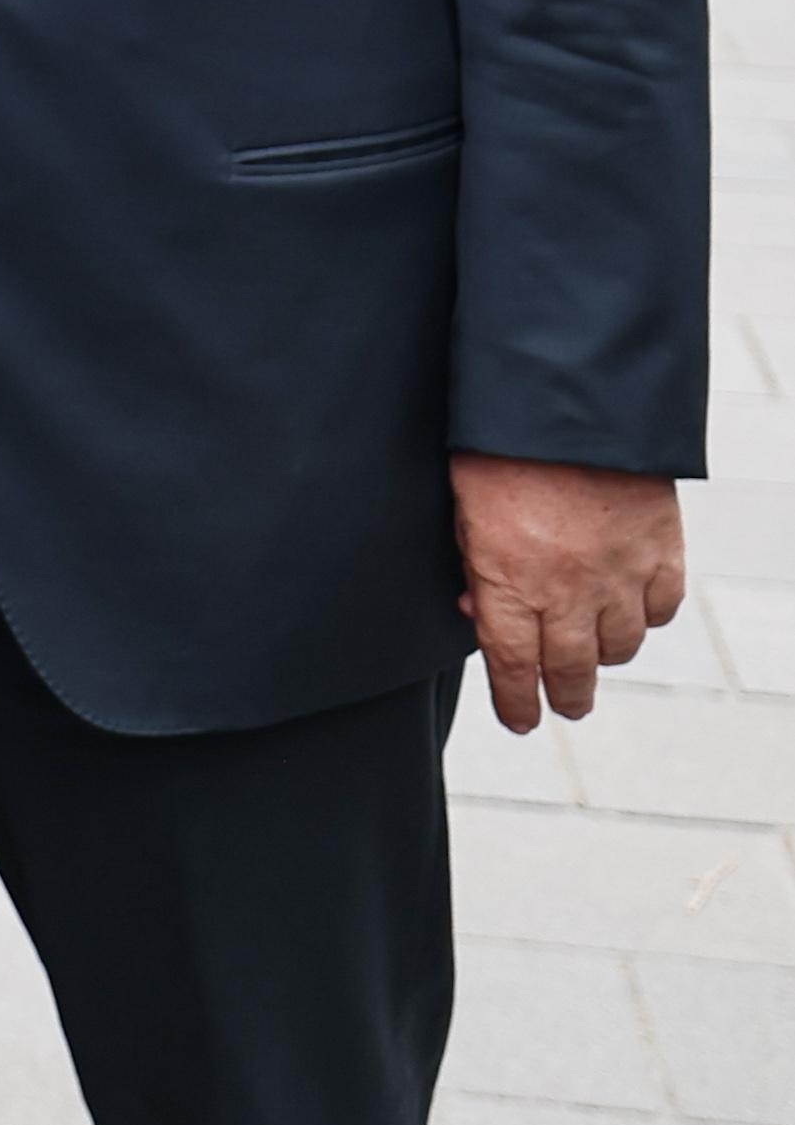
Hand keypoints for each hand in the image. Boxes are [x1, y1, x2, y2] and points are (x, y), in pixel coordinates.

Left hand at [455, 455, 686, 731]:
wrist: (567, 405)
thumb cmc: (498, 450)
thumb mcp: (463, 512)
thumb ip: (475, 568)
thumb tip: (477, 608)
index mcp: (508, 581)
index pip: (512, 666)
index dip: (516, 702)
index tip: (519, 719)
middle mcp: (568, 591)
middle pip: (572, 670)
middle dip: (566, 695)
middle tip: (564, 705)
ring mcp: (620, 575)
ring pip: (621, 647)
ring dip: (603, 656)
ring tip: (592, 652)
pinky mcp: (661, 553)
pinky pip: (661, 609)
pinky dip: (646, 616)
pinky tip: (630, 609)